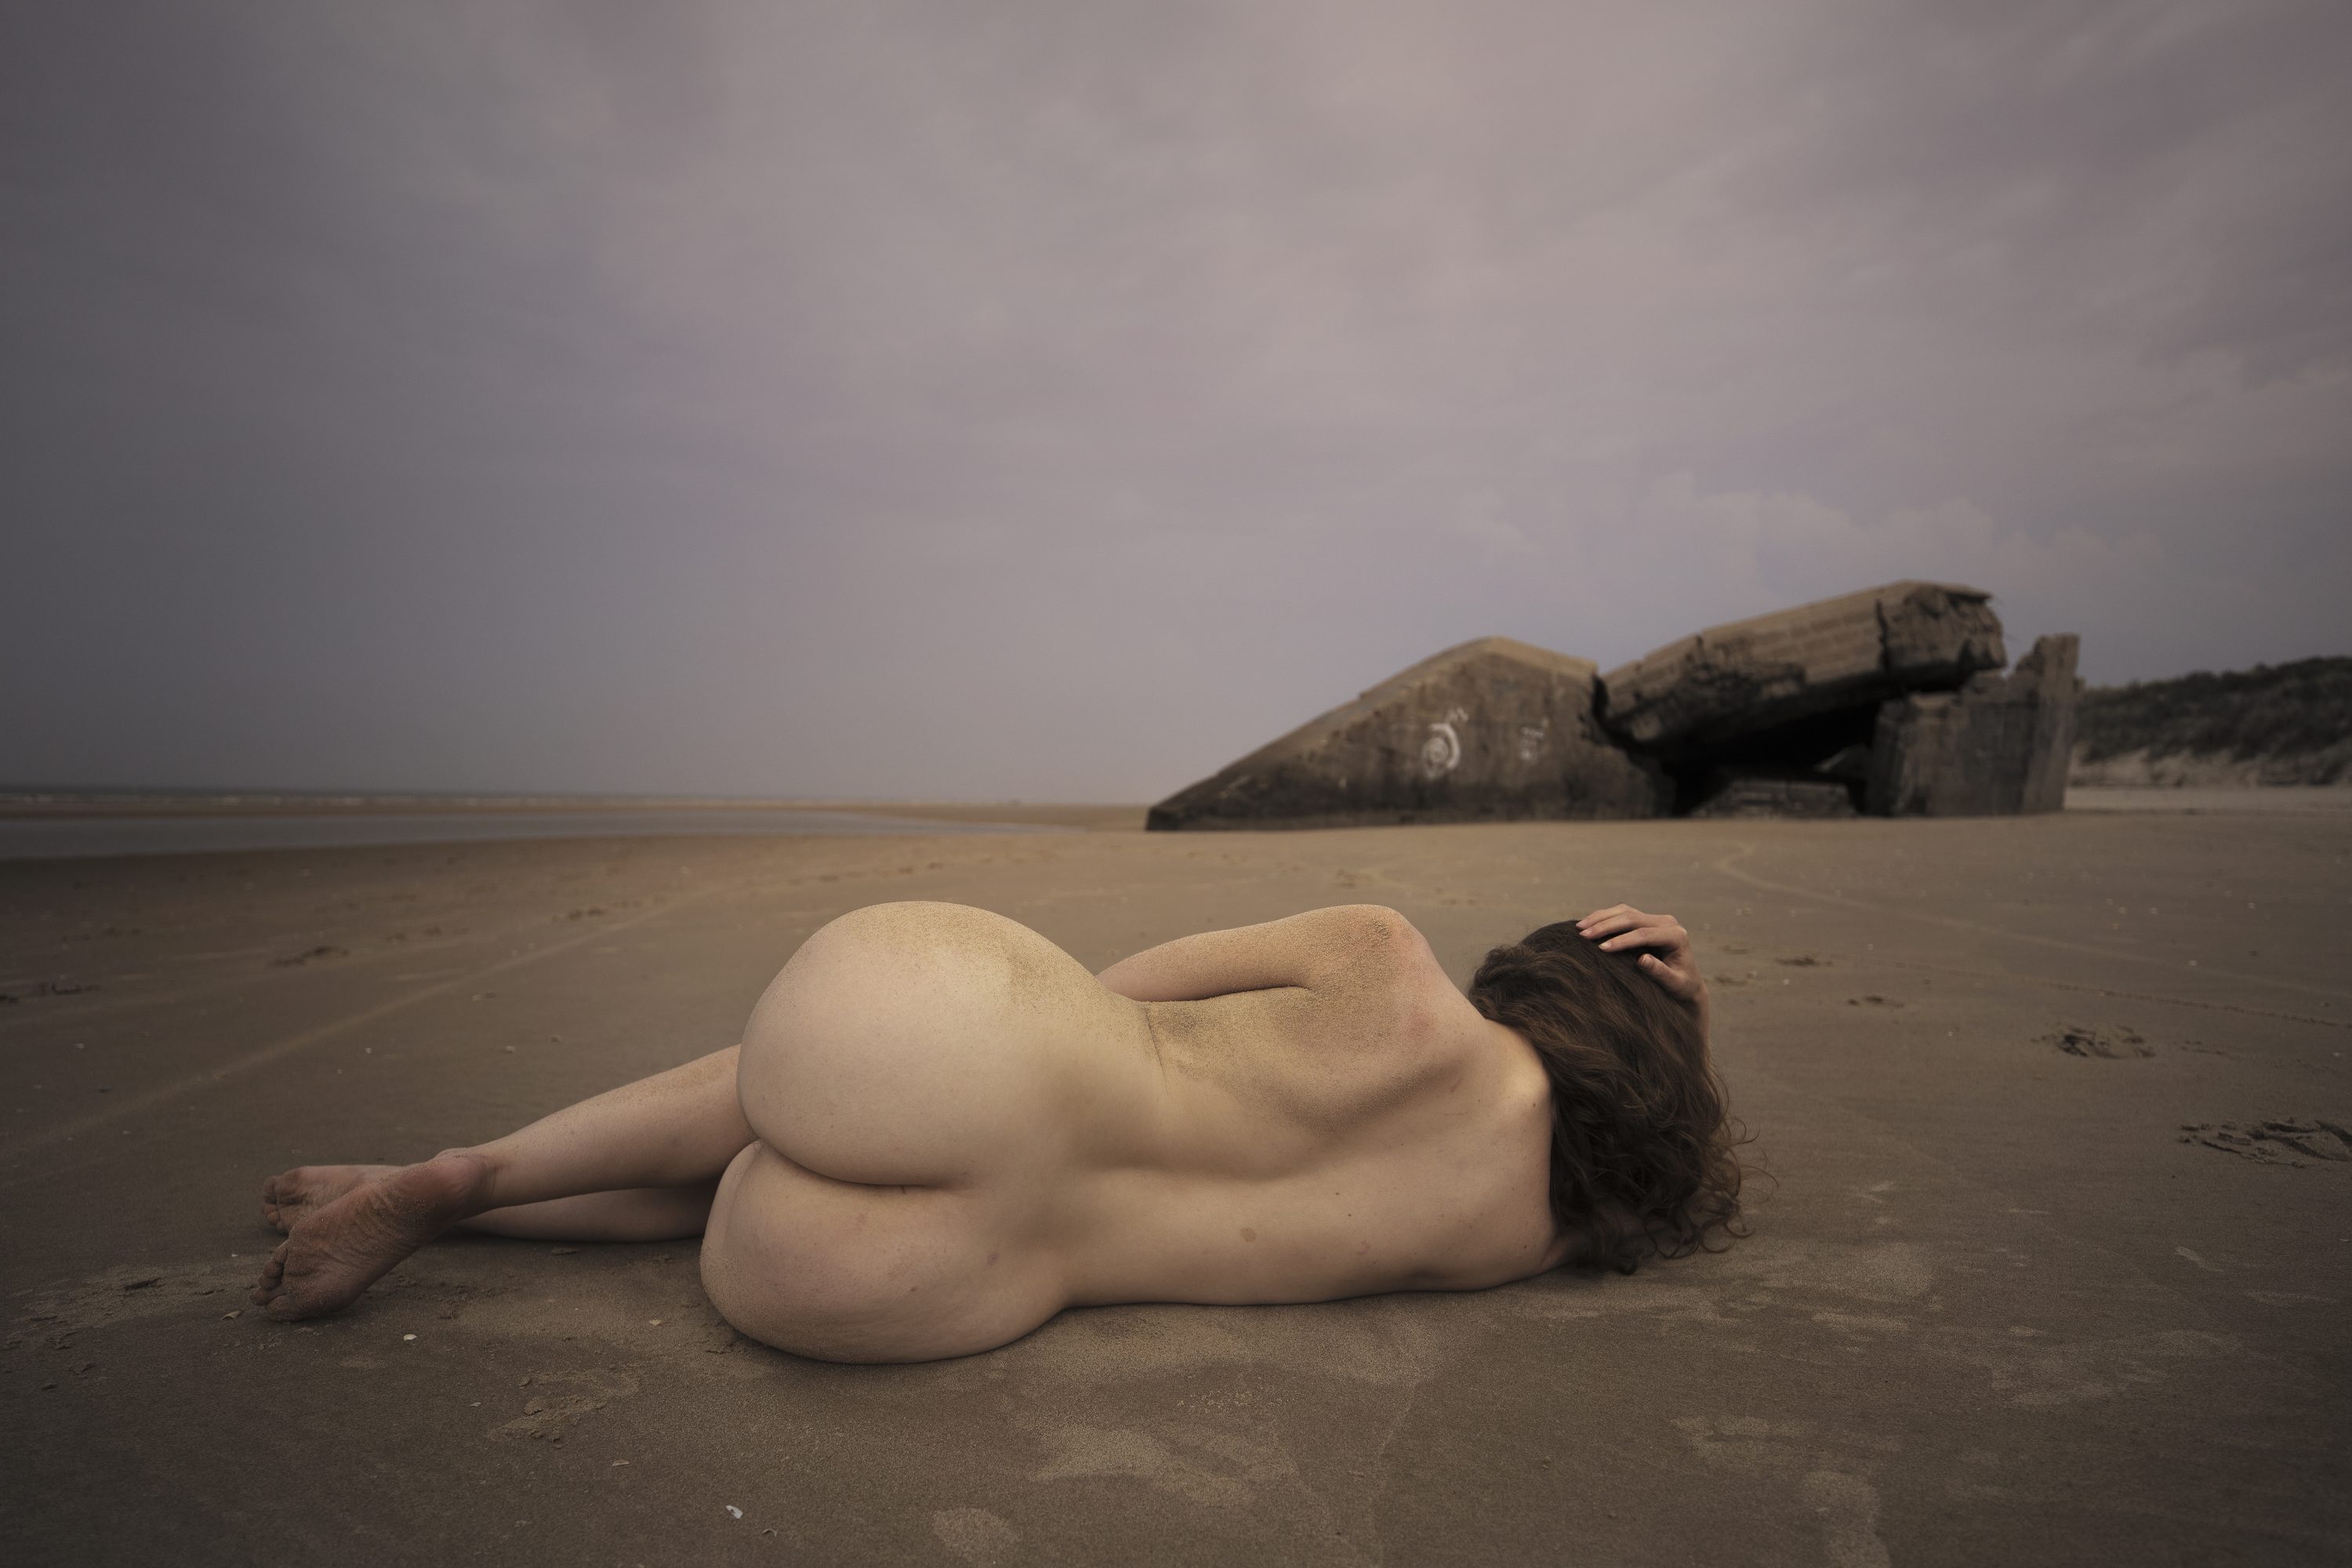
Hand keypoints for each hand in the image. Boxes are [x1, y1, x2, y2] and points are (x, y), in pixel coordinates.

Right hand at [1576, 905, 1707, 1027]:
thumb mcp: (1674, 984)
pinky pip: (1623, 913)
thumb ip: (1660, 972)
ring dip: (1601, 918)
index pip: (1645, 934)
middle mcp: (1667, 922)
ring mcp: (1655, 919)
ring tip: (1580, 928)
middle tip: (1584, 936)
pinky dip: (1604, 917)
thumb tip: (1642, 960)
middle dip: (1606, 926)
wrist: (1687, 980)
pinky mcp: (1645, 920)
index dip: (1622, 940)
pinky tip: (1588, 924)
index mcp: (1676, 936)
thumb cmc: (1681, 986)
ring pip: (1625, 911)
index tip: (1601, 949)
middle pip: (1632, 918)